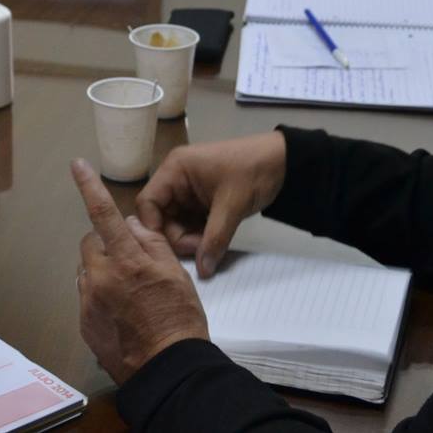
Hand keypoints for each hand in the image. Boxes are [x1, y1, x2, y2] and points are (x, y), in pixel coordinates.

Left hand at [72, 160, 210, 384]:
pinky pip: (86, 296)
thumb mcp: (176, 273)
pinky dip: (99, 296)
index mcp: (126, 259)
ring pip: (87, 270)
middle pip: (91, 244)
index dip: (89, 186)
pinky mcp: (84, 322)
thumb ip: (150, 243)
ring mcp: (89, 300)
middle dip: (106, 246)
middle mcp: (101, 276)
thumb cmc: (179, 319)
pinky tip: (120, 313)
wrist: (167, 368)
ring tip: (128, 293)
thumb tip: (131, 224)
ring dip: (101, 272)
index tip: (77, 165)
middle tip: (129, 263)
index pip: (103, 213)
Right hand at [135, 132, 287, 278]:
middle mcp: (176, 179)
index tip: (171, 251)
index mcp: (175, 170)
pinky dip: (200, 235)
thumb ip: (215, 238)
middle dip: (179, 238)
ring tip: (211, 246)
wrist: (284, 162)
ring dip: (191, 238)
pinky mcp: (201, 201)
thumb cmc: (252, 172)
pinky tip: (213, 242)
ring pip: (177, 223)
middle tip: (202, 250)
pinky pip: (191, 223)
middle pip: (161, 217)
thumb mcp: (232, 205)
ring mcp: (189, 191)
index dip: (154, 228)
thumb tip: (203, 271)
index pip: (148, 203)